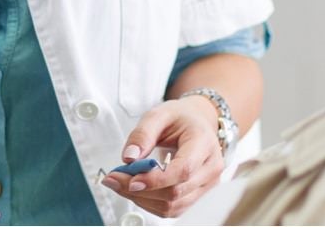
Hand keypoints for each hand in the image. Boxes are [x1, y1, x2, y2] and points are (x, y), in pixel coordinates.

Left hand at [100, 96, 224, 217]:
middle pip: (176, 192)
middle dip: (140, 190)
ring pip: (172, 206)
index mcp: (204, 143)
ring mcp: (207, 186)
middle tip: (114, 178)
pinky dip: (149, 203)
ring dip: (142, 199)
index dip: (156, 180)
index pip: (183, 170)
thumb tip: (129, 157)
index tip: (130, 179)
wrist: (197, 124)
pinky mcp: (197, 197)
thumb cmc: (180, 119)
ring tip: (121, 183)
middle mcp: (210, 168)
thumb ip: (143, 134)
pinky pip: (172, 210)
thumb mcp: (159, 115)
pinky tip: (135, 189)